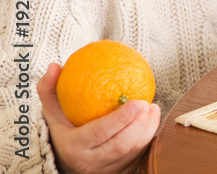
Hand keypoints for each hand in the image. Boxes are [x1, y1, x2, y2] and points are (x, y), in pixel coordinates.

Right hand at [38, 63, 160, 173]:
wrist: (68, 159)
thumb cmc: (65, 129)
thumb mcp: (53, 111)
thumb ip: (50, 89)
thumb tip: (55, 66)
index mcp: (74, 147)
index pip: (100, 133)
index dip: (121, 119)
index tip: (138, 101)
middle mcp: (90, 164)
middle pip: (121, 145)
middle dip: (139, 124)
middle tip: (148, 103)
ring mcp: (107, 170)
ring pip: (134, 152)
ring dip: (148, 129)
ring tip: (153, 108)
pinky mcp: (122, 172)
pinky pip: (140, 156)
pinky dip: (149, 137)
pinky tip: (153, 119)